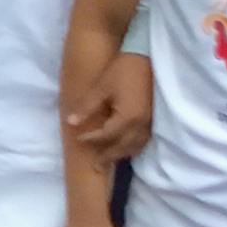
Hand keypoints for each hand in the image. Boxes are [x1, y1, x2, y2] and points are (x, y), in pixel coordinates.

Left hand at [68, 43, 157, 159]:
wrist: (147, 59)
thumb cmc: (122, 71)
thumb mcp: (101, 87)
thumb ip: (87, 107)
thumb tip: (70, 122)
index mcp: (128, 118)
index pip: (107, 136)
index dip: (92, 139)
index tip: (79, 141)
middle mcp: (141, 126)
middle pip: (123, 147)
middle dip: (108, 156)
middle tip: (95, 166)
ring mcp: (151, 125)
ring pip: (135, 147)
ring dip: (122, 154)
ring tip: (109, 160)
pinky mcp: (155, 121)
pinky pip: (143, 141)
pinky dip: (133, 148)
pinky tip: (126, 148)